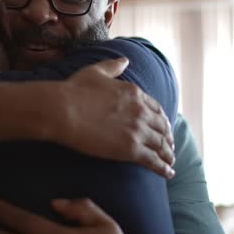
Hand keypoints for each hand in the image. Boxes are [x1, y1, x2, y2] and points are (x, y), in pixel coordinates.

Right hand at [54, 58, 174, 177]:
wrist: (63, 109)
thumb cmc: (74, 90)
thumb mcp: (96, 71)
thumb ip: (113, 66)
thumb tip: (125, 60)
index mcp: (135, 93)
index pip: (156, 109)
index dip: (162, 119)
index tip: (164, 126)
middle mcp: (141, 111)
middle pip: (162, 127)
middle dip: (168, 137)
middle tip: (170, 146)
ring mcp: (137, 130)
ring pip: (161, 145)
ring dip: (168, 154)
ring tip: (170, 162)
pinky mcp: (131, 149)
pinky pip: (154, 160)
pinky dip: (164, 168)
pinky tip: (168, 173)